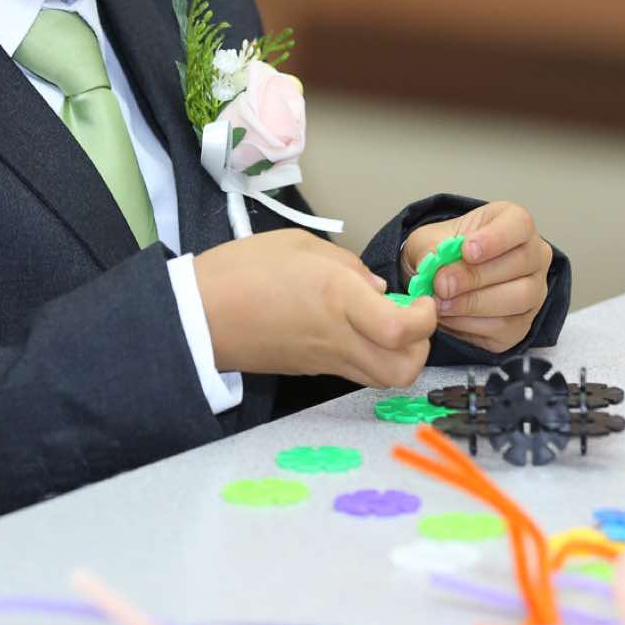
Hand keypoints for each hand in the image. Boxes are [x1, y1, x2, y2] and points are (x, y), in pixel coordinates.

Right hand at [195, 229, 439, 387]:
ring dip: (398, 356)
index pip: (401, 330)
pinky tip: (355, 329)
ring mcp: (325, 359)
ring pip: (384, 378)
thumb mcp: (300, 245)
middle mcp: (338, 336)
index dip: (425, 318)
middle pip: (403, 368)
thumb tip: (377, 289)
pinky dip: (371, 357)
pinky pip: (357, 372)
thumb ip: (347, 265)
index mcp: (338, 299)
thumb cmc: (242, 270)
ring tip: (386, 324)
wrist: (199, 313)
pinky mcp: (311, 369)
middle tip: (410, 318)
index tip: (421, 300)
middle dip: (421, 346)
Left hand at [403, 201, 553, 354]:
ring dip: (472, 303)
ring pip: (517, 299)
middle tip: (442, 283)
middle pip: (518, 265)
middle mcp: (534, 255)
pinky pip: (504, 327)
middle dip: (475, 277)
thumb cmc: (444, 251)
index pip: (519, 225)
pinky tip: (450, 316)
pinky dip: (471, 324)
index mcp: (515, 223)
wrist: (441, 281)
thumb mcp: (429, 239)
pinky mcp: (522, 324)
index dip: (495, 239)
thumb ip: (430, 247)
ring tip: (441, 302)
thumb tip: (432, 263)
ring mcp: (533, 291)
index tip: (467, 251)